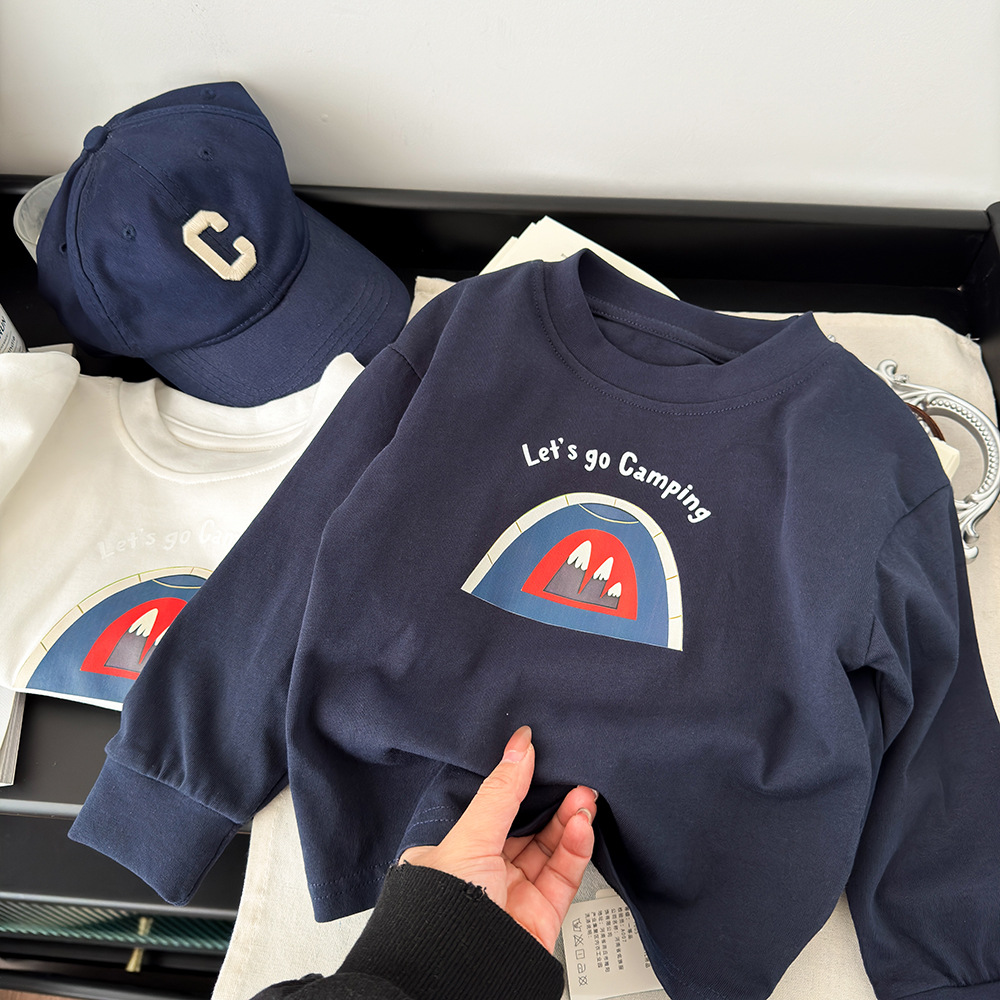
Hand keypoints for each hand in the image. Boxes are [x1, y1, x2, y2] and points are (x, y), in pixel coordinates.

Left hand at [399, 725, 596, 952]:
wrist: (462, 980)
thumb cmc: (444, 913)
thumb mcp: (470, 838)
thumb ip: (501, 792)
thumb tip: (519, 746)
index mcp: (454, 855)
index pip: (490, 810)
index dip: (515, 785)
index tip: (538, 758)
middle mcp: (482, 875)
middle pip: (524, 828)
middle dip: (550, 802)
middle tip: (571, 777)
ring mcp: (513, 896)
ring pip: (548, 849)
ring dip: (569, 820)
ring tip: (584, 797)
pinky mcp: (542, 916)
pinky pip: (564, 875)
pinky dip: (576, 848)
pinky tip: (583, 825)